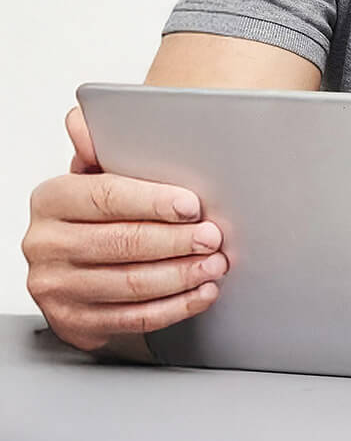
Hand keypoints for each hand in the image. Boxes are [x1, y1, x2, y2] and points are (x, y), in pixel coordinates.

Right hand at [22, 107, 227, 351]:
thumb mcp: (98, 171)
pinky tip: (200, 293)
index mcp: (51, 200)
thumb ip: (97, 143)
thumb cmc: (105, 209)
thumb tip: (83, 119)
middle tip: (214, 238)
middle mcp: (45, 244)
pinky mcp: (73, 321)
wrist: (84, 263)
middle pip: (121, 243)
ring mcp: (56, 287)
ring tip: (216, 264)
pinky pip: (130, 319)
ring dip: (180, 276)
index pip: (105, 197)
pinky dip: (173, 307)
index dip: (152, 202)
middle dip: (175, 242)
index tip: (192, 206)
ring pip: (129, 284)